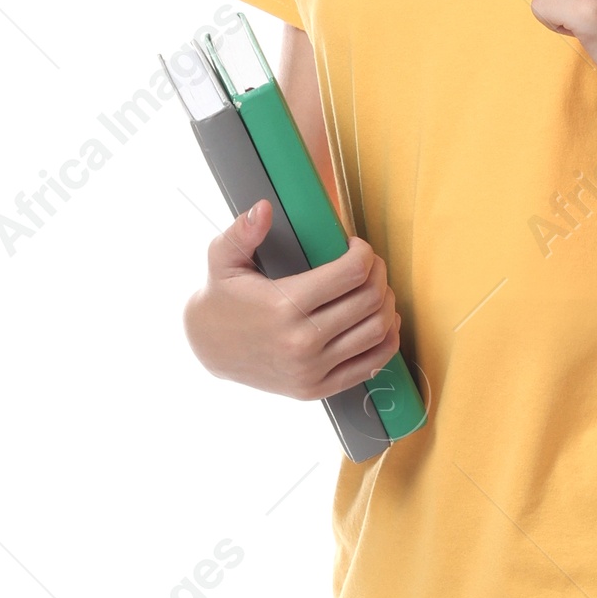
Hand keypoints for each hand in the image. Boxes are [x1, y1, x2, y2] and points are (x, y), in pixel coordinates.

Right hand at [184, 203, 400, 400]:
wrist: (209, 349)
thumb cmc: (222, 297)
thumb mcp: (222, 259)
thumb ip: (242, 232)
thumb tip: (264, 208)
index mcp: (283, 305)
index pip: (351, 272)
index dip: (364, 253)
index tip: (357, 246)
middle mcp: (301, 341)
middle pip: (370, 299)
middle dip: (379, 274)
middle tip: (371, 265)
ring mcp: (311, 370)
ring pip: (377, 331)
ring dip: (387, 305)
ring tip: (377, 289)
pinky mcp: (317, 389)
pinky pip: (371, 365)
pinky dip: (387, 340)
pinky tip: (383, 321)